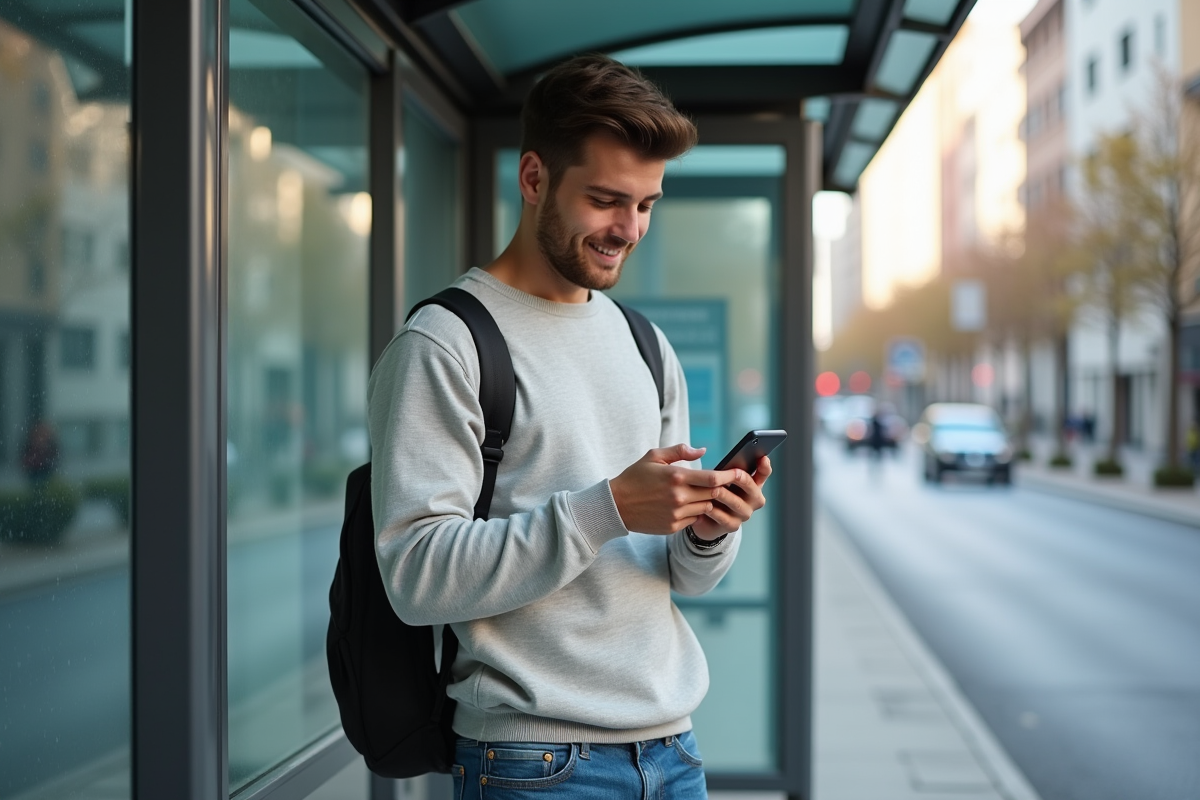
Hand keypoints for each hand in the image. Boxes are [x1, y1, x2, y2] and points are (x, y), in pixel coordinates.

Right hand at [610, 444, 736, 534]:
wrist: (615, 506)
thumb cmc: (635, 477)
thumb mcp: (653, 457)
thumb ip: (680, 451)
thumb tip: (703, 451)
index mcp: (675, 476)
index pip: (712, 478)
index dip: (729, 476)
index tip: (739, 472)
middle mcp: (678, 497)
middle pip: (714, 494)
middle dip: (723, 489)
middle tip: (730, 484)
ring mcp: (676, 514)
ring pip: (706, 507)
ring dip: (709, 500)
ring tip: (707, 494)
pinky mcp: (672, 526)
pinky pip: (694, 518)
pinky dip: (696, 511)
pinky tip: (689, 505)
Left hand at [688, 456, 771, 540]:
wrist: (706, 517)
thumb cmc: (717, 491)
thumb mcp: (723, 478)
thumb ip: (727, 469)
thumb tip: (722, 460)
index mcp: (754, 484)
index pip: (764, 473)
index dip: (765, 466)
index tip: (762, 458)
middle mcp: (754, 499)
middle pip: (752, 487)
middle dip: (742, 479)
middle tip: (734, 473)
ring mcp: (744, 514)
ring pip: (736, 503)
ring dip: (724, 495)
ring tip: (714, 489)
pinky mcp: (732, 525)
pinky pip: (724, 518)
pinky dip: (714, 511)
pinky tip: (706, 506)